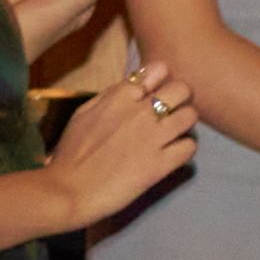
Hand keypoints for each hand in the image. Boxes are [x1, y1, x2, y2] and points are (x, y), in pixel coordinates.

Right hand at [41, 62, 197, 230]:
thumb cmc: (71, 153)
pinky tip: (173, 155)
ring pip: (191, 116)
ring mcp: (153, 137)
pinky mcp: (161, 164)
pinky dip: (184, 149)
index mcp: (120, 95)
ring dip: (184, 124)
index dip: (160, 82)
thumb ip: (111, 96)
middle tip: (171, 114)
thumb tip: (133, 86)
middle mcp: (141, 110)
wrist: (68, 190)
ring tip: (174, 134)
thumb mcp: (84, 113)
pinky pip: (190, 147)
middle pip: (182, 89)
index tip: (155, 95)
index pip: (159, 69)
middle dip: (180, 99)